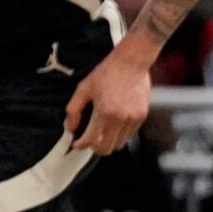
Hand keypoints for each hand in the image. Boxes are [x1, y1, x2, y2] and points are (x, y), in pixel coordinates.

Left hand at [66, 39, 153, 154]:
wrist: (131, 62)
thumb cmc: (105, 74)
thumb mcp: (83, 89)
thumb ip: (74, 110)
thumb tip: (70, 128)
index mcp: (104, 113)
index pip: (91, 140)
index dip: (81, 145)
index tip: (76, 143)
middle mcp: (121, 119)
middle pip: (107, 148)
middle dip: (95, 147)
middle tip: (88, 140)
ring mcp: (134, 119)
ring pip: (119, 143)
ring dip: (108, 141)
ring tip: (100, 132)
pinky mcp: (142, 116)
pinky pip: (129, 134)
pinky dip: (119, 134)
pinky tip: (113, 124)